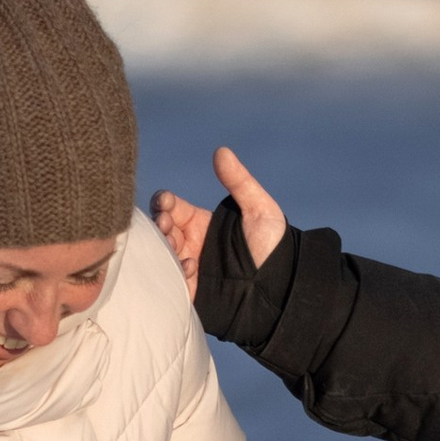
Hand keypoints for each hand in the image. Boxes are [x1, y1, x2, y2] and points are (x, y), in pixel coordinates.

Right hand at [150, 147, 288, 298]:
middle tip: (164, 225)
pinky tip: (191, 266)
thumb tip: (222, 151)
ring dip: (162, 246)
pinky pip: (172, 280)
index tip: (166, 202)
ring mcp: (189, 267)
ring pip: (161, 253)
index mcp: (200, 223)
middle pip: (160, 229)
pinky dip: (175, 271)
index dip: (163, 202)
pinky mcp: (191, 290)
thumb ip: (240, 182)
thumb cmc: (273, 246)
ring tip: (176, 245)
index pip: (171, 207)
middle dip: (157, 224)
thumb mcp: (260, 210)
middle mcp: (190, 243)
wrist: (281, 286)